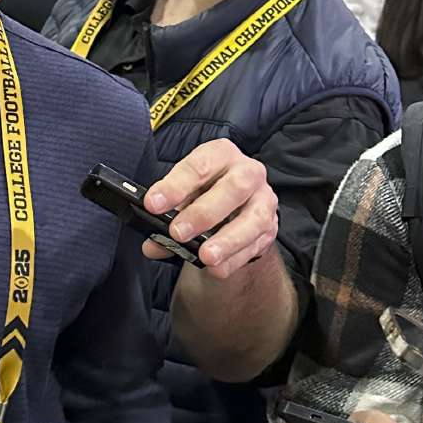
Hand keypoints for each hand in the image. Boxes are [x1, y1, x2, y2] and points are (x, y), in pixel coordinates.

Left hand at [143, 138, 278, 279]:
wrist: (232, 208)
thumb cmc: (202, 193)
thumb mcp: (181, 196)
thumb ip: (166, 217)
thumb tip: (152, 245)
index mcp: (221, 154)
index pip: (200, 165)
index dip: (175, 185)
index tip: (152, 204)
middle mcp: (248, 172)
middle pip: (234, 188)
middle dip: (204, 213)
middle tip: (177, 233)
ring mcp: (264, 199)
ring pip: (254, 219)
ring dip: (227, 240)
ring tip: (204, 257)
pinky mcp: (271, 227)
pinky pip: (256, 244)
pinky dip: (235, 259)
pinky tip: (217, 268)